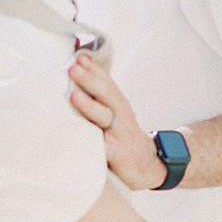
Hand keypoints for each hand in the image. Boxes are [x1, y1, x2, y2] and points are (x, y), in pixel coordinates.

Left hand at [68, 53, 167, 190]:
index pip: (107, 82)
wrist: (149, 165)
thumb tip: (73, 84)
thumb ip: (98, 102)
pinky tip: (76, 135)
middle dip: (90, 80)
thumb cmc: (123, 138)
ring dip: (88, 105)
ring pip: (104, 117)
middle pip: (106, 94)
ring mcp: (118, 134)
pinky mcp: (116, 153)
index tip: (80, 56)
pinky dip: (90, 141)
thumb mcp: (116, 116)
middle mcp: (120, 115)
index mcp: (118, 104)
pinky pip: (101, 147)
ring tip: (74, 96)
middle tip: (74, 69)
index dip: (94, 68)